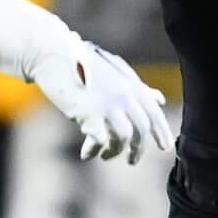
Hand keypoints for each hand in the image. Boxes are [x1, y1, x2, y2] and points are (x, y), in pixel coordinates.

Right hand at [33, 40, 175, 162]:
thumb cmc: (82, 65)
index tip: (165, 147)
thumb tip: (159, 99)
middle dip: (138, 149)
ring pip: (124, 137)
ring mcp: (107, 104)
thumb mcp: (115, 73)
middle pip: (141, 130)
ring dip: (115, 152)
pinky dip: (93, 150)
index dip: (162, 132)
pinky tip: (87, 153)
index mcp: (131, 85)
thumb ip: (137, 88)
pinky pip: (100, 141)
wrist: (52, 56)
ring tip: (106, 156)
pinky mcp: (89, 113)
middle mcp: (123, 95)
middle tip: (133, 161)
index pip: (153, 113)